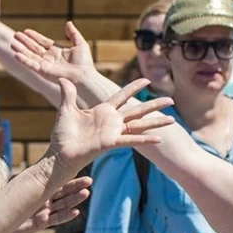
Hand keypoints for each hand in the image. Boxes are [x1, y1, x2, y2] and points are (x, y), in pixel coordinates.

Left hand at [6, 176, 92, 232]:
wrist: (3, 224)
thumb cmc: (9, 205)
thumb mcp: (14, 190)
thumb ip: (21, 181)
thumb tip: (19, 170)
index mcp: (41, 191)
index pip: (58, 183)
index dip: (69, 178)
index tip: (80, 171)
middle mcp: (46, 201)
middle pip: (64, 193)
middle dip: (77, 187)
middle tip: (89, 181)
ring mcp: (45, 212)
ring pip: (63, 205)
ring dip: (75, 200)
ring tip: (86, 193)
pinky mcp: (42, 223)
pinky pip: (56, 219)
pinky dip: (66, 216)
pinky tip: (76, 212)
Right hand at [11, 21, 94, 87]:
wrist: (83, 75)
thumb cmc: (84, 62)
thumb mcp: (80, 43)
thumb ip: (73, 33)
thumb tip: (68, 23)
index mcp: (56, 51)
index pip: (42, 42)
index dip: (34, 36)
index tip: (26, 30)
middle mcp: (49, 58)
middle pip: (34, 48)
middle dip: (24, 41)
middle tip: (15, 34)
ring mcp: (45, 65)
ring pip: (30, 55)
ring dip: (21, 49)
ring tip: (12, 43)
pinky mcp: (43, 71)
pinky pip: (31, 65)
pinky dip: (23, 60)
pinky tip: (16, 54)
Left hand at [43, 78, 172, 182]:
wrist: (60, 153)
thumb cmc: (63, 135)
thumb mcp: (66, 110)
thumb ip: (68, 94)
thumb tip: (63, 79)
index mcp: (102, 111)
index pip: (122, 96)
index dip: (134, 87)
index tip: (147, 80)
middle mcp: (111, 121)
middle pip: (137, 110)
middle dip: (154, 105)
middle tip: (171, 100)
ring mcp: (113, 132)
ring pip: (139, 124)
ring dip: (156, 122)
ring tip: (172, 120)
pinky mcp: (111, 142)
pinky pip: (132, 140)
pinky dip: (145, 139)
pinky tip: (159, 139)